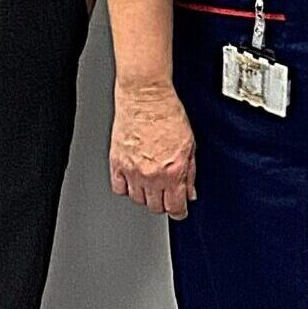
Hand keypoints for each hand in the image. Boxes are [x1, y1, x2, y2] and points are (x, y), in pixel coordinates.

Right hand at [110, 81, 195, 219]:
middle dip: (164, 202)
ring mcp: (132, 170)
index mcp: (173, 171)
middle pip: (156, 207)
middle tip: (166, 193)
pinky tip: (133, 178)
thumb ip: (190, 172)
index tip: (179, 210)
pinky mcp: (117, 162)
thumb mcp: (190, 143)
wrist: (145, 96)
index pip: (175, 207)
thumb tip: (190, 192)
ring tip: (151, 182)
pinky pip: (119, 188)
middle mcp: (152, 174)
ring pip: (138, 200)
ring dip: (146, 195)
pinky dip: (126, 187)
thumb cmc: (168, 113)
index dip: (179, 212)